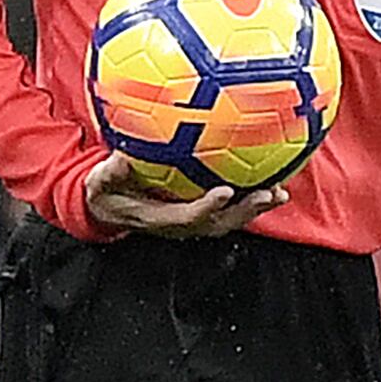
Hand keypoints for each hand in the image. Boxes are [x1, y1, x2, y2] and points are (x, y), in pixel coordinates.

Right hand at [84, 152, 286, 237]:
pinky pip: (231, 207)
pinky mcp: (202, 212)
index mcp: (160, 218)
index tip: (224, 191)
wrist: (111, 209)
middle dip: (246, 211)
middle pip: (220, 222)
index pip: (188, 216)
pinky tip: (271, 177)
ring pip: (230, 218)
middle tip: (269, 194)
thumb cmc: (107, 194)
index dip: (207, 207)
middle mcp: (183, 223)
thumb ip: (108, 174)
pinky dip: (251, 197)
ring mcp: (194, 220)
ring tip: (280, 192)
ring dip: (256, 208)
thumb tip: (120, 158)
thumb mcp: (100, 184)